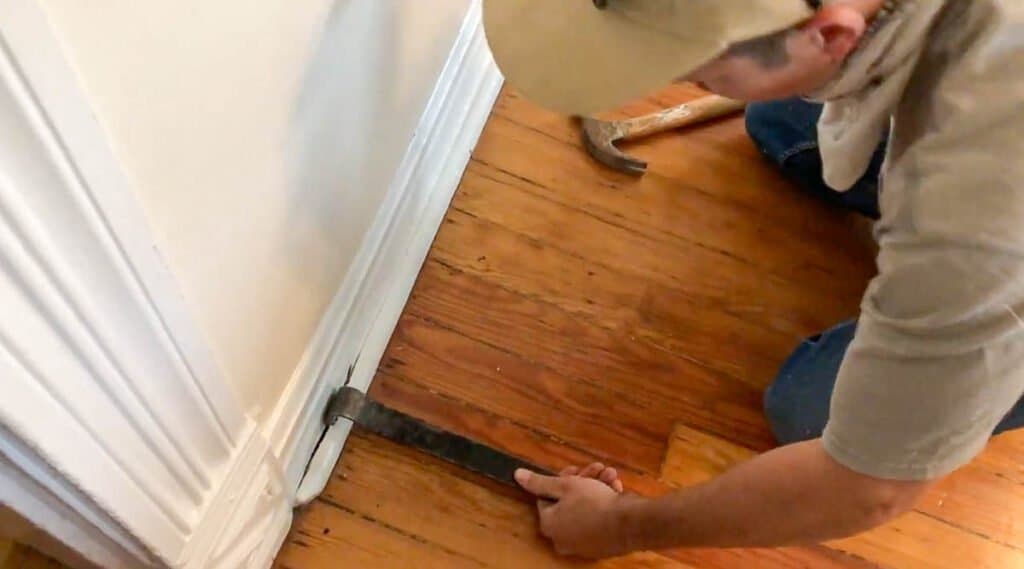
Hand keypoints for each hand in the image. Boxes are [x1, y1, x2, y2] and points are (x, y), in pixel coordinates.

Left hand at [515, 464, 637, 558]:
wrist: (628, 524)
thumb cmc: (592, 502)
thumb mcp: (565, 486)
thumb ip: (539, 482)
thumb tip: (516, 475)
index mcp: (548, 525)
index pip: (547, 497)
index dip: (561, 479)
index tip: (575, 469)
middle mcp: (562, 539)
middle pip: (567, 503)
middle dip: (582, 481)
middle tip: (595, 468)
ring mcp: (582, 545)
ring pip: (585, 509)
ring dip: (597, 488)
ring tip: (610, 475)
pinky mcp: (601, 546)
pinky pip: (598, 520)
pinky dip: (605, 504)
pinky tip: (616, 489)